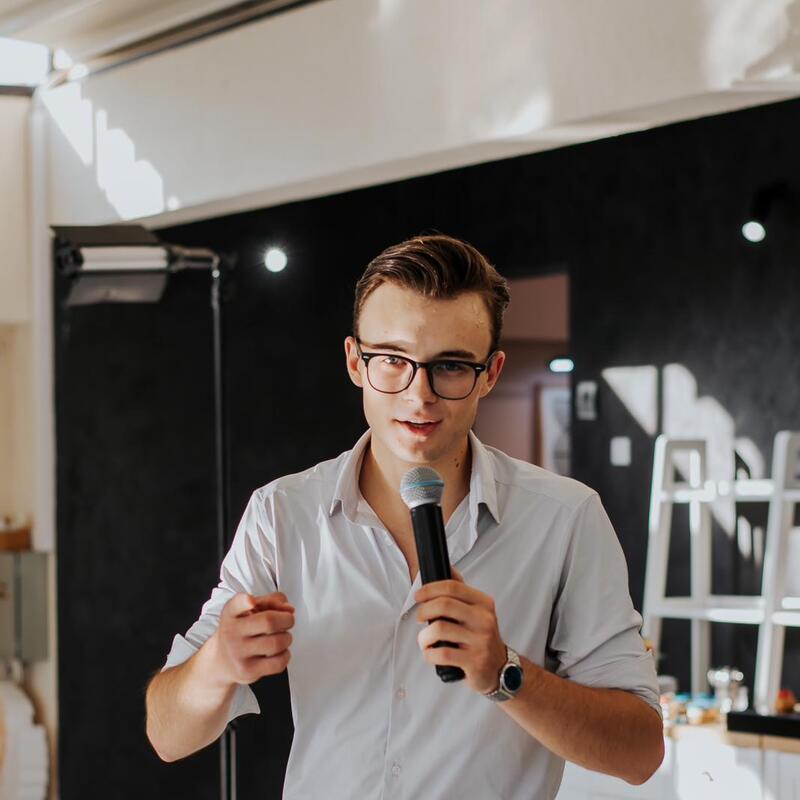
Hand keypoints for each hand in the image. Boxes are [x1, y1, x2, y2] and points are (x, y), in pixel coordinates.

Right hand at [212, 591, 294, 686]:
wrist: (221, 660)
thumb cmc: (240, 630)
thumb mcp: (249, 610)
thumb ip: (270, 602)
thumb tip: (289, 609)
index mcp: (231, 613)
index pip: (236, 605)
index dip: (245, 602)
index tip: (251, 601)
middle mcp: (232, 633)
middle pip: (269, 622)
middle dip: (287, 620)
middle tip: (287, 621)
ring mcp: (238, 654)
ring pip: (277, 643)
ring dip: (287, 638)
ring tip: (281, 637)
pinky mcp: (248, 671)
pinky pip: (278, 663)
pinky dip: (285, 655)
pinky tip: (279, 652)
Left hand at [414, 566, 506, 694]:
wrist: (500, 667)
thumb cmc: (482, 636)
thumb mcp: (478, 610)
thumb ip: (462, 591)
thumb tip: (448, 568)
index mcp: (483, 603)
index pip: (453, 586)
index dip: (430, 589)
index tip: (419, 596)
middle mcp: (484, 619)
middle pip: (444, 605)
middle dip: (424, 610)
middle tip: (420, 617)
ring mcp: (480, 641)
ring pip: (440, 629)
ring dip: (424, 635)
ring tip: (425, 639)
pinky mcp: (474, 661)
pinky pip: (442, 654)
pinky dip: (429, 653)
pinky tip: (430, 652)